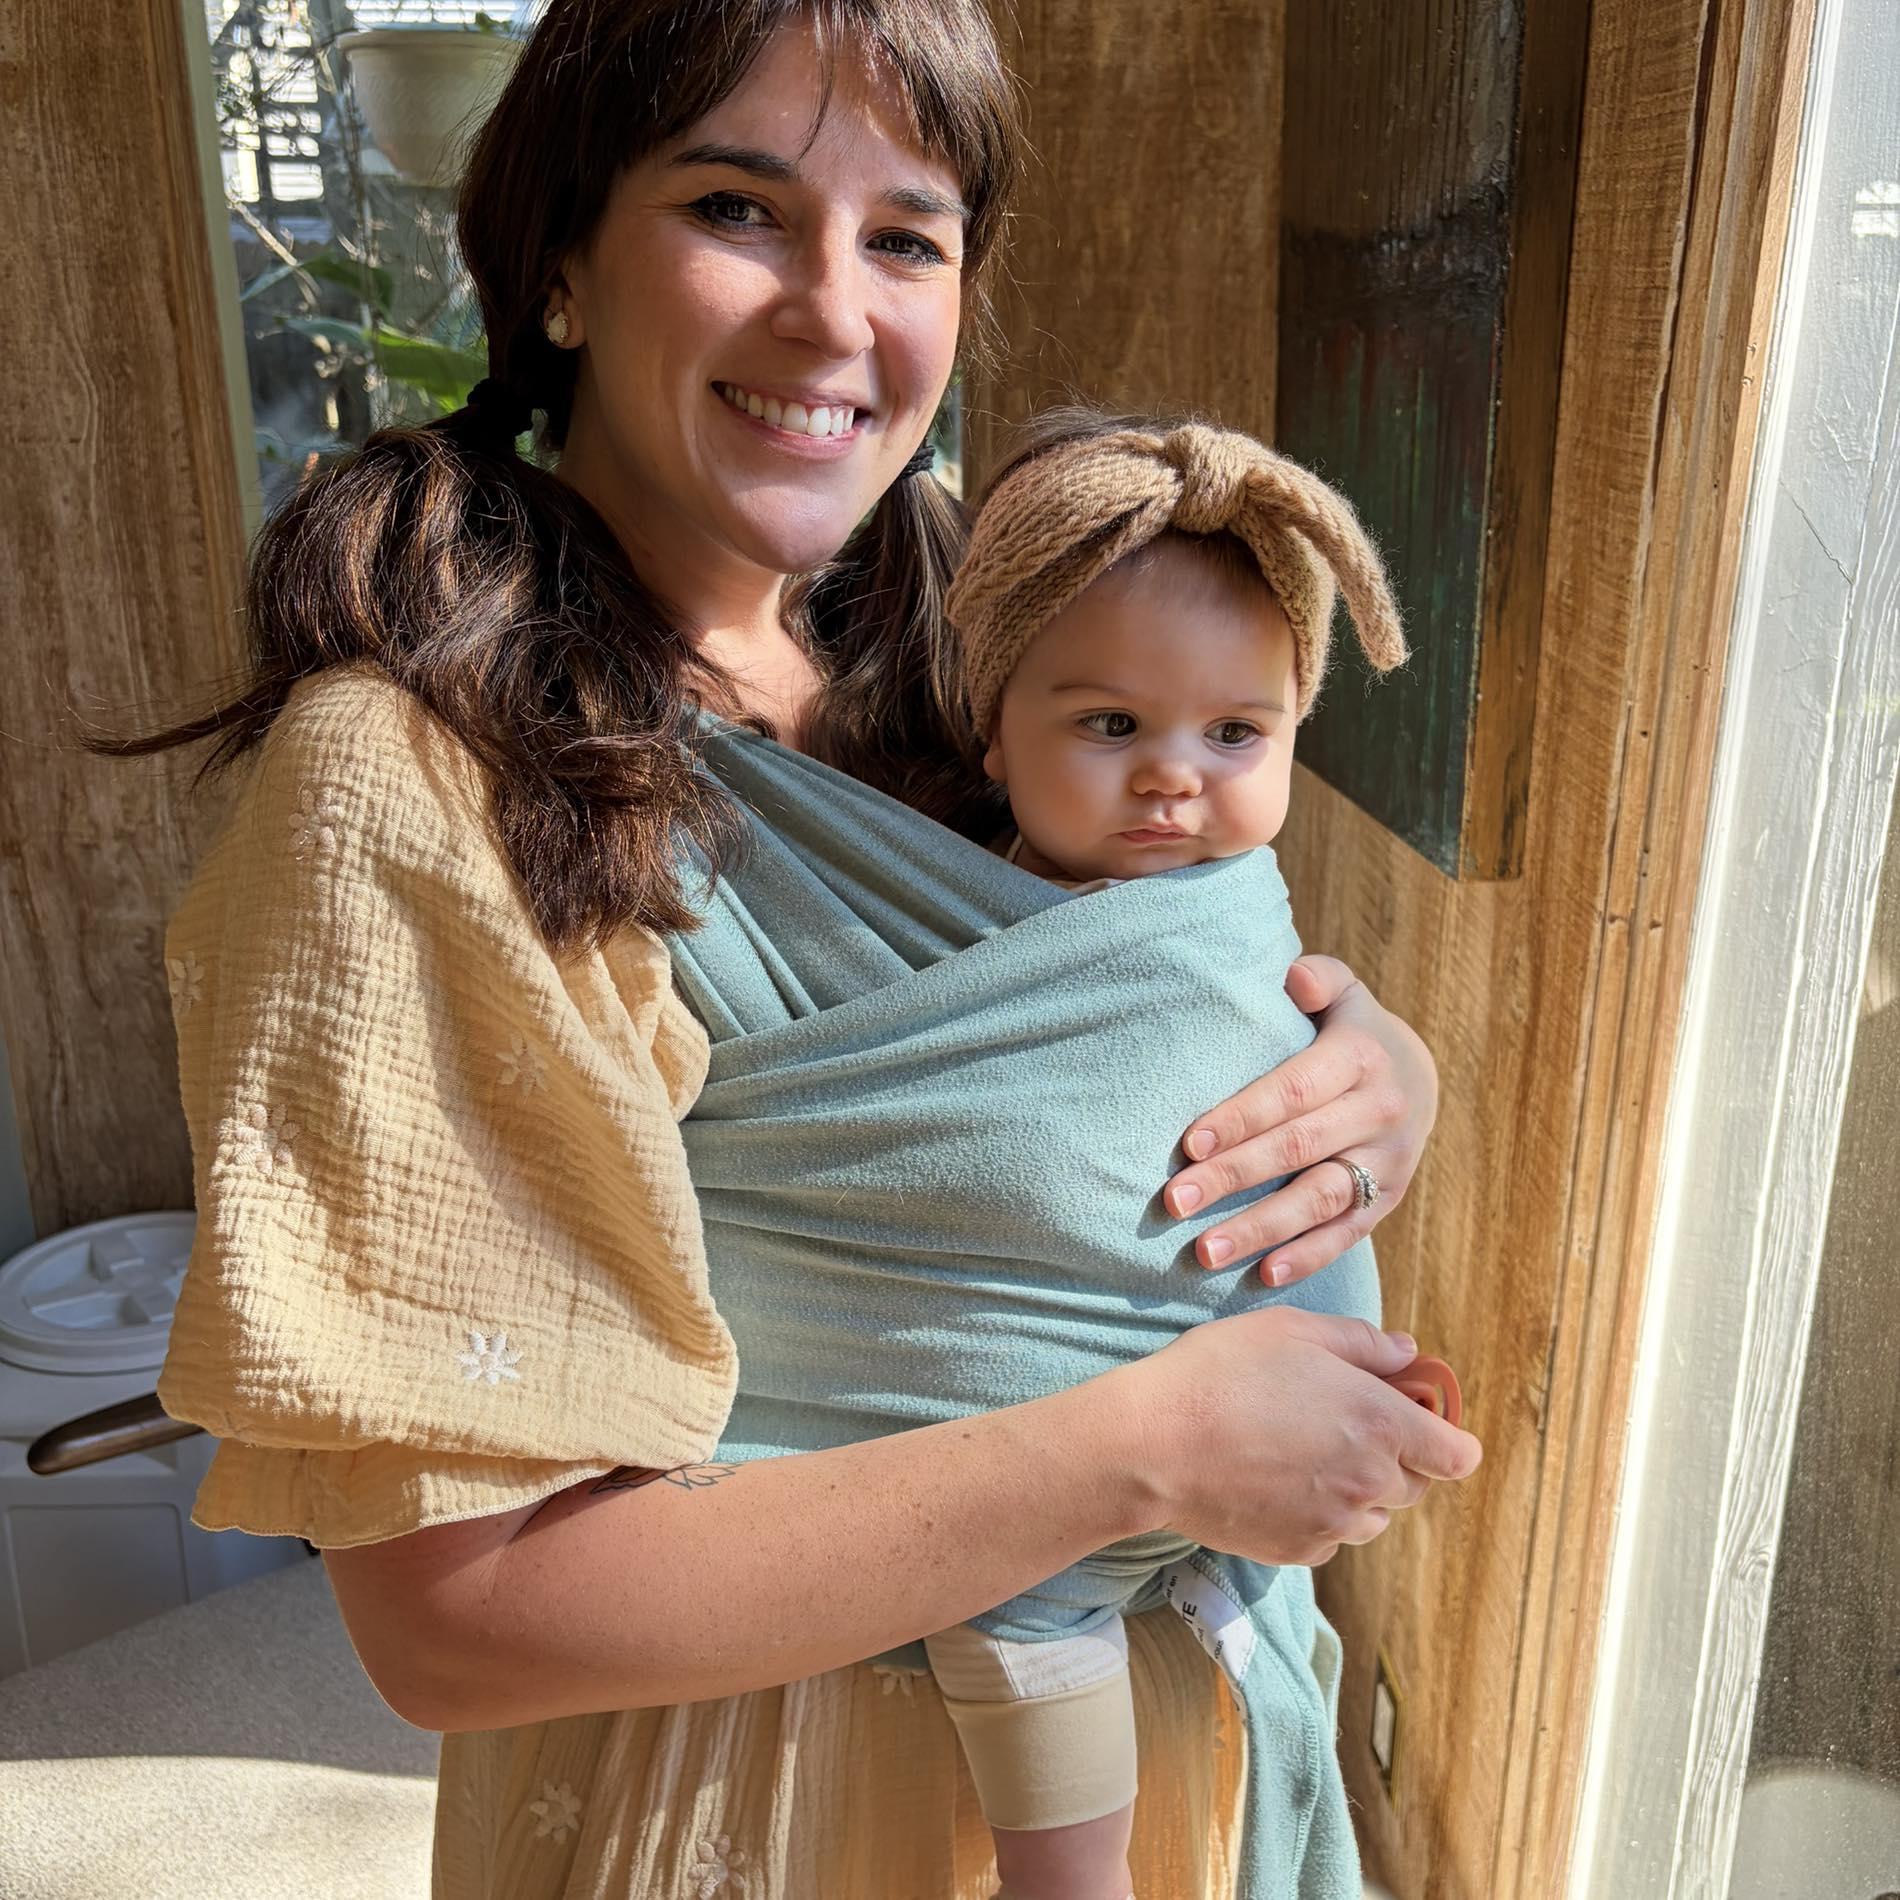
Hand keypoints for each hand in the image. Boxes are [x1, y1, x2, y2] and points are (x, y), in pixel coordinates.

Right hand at [1117, 1308, 1481, 1565]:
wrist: (1155, 1445)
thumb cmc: (1222, 1373)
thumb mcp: (1292, 1330)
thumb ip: (1361, 1343)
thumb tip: (1406, 1353)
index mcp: (1381, 1424)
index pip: (1458, 1454)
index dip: (1443, 1434)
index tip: (1413, 1414)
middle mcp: (1370, 1483)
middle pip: (1416, 1485)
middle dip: (1395, 1457)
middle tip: (1339, 1422)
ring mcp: (1336, 1525)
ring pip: (1373, 1515)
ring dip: (1357, 1489)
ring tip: (1300, 1451)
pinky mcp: (1300, 1551)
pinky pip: (1331, 1535)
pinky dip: (1317, 1513)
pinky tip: (1273, 1478)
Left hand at [1164, 955, 1437, 1286]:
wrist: (1420, 1078)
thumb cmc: (1352, 1031)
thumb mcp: (1344, 993)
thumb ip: (1318, 979)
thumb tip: (1294, 977)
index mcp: (1360, 1058)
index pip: (1292, 1092)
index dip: (1241, 1118)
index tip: (1188, 1144)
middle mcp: (1379, 1113)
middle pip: (1296, 1150)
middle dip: (1231, 1178)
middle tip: (1174, 1202)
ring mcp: (1387, 1162)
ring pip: (1319, 1200)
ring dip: (1261, 1229)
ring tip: (1204, 1251)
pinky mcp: (1388, 1200)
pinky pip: (1347, 1234)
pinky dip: (1307, 1257)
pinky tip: (1262, 1276)